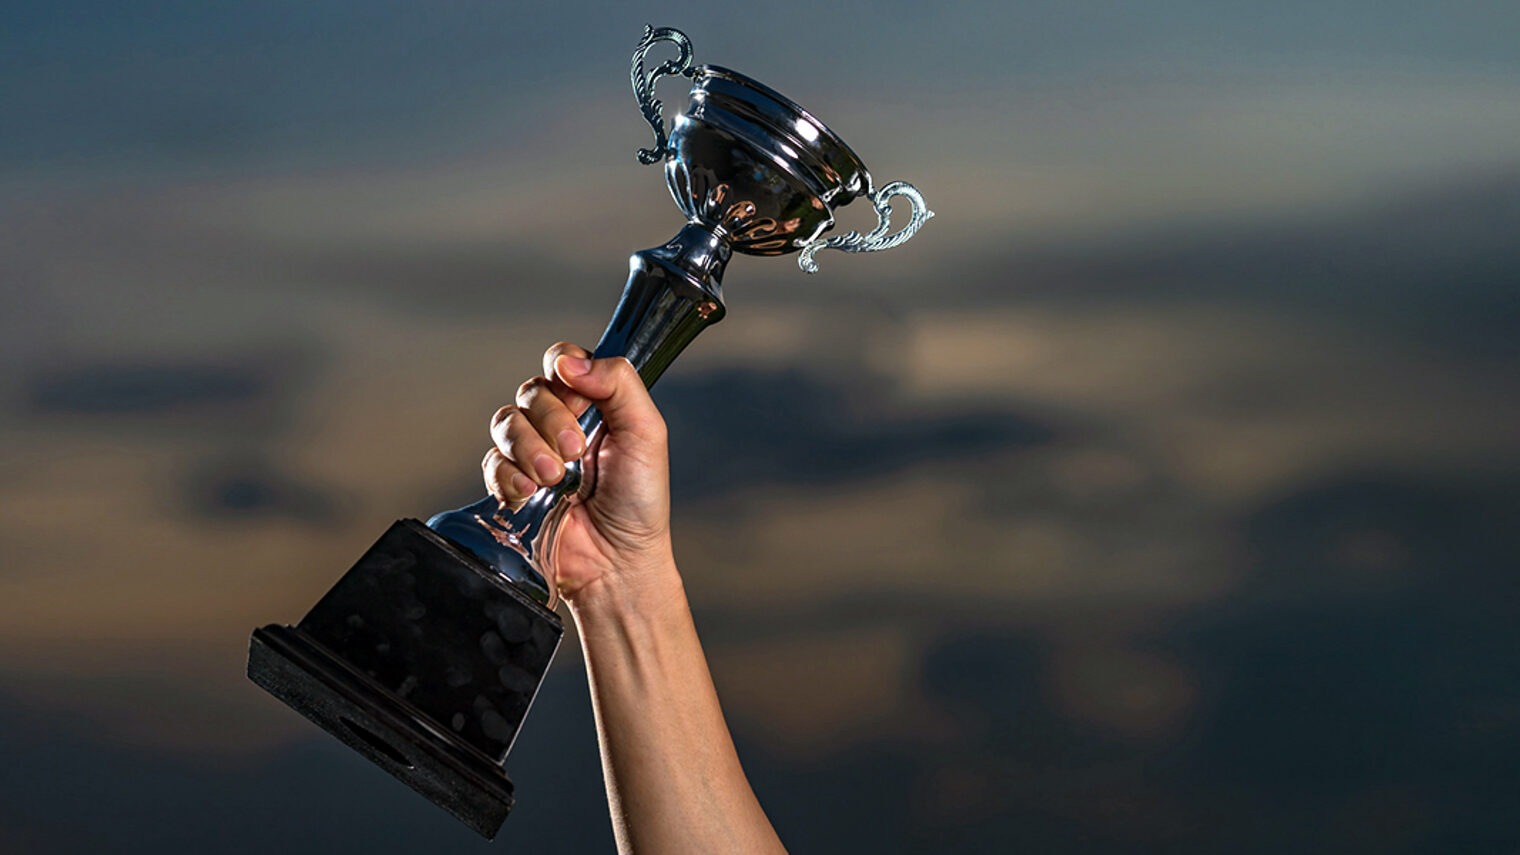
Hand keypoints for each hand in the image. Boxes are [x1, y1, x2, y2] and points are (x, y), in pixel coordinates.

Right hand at [482, 342, 675, 603]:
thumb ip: (620, 385)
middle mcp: (559, 423)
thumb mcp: (646, 433)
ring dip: (529, 448)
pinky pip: (491, 463)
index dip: (564, 370)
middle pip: (531, 391)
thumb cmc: (639, 501)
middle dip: (551, 420)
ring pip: (505, 423)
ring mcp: (532, 453)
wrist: (616, 560)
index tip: (579, 394)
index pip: (562, 361)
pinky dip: (510, 476)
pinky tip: (532, 493)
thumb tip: (572, 363)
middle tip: (575, 452)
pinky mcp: (512, 484)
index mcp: (593, 404)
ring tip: (555, 478)